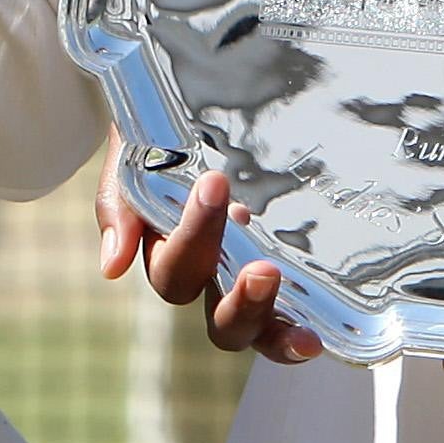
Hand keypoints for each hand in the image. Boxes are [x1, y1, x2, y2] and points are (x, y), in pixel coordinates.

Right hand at [95, 137, 324, 363]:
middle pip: (223, 325)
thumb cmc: (161, 139)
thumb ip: (120, 209)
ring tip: (306, 334)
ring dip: (279, 334)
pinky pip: (302, 308)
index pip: (175, 271)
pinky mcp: (292, 264)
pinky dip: (313, 322)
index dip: (193, 237)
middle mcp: (213, 278)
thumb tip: (113, 268)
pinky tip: (330, 329)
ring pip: (261, 331)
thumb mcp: (133, 162)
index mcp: (170, 254)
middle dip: (242, 307)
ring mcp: (251, 275)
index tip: (214, 181)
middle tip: (263, 271)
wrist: (195, 108)